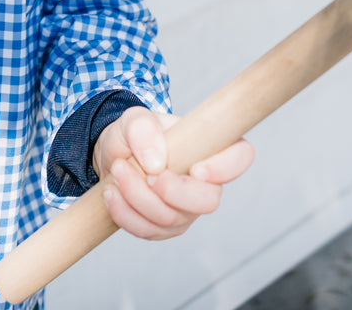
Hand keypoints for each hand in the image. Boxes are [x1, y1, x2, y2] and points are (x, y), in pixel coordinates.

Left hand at [92, 108, 252, 240]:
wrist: (114, 155)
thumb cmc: (134, 135)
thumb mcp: (133, 119)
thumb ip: (143, 129)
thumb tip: (156, 161)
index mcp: (208, 147)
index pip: (239, 156)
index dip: (225, 167)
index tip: (195, 168)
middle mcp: (205, 183)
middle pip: (209, 201)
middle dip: (173, 192)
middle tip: (147, 174)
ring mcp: (186, 209)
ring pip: (173, 219)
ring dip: (138, 197)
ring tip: (118, 170)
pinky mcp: (165, 228)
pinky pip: (150, 232)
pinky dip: (126, 214)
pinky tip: (112, 193)